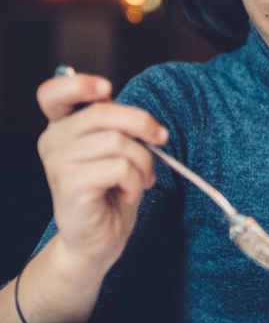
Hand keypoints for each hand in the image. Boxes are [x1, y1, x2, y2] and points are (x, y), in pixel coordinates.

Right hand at [36, 72, 168, 273]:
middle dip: (143, 124)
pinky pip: (119, 168)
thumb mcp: (118, 149)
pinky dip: (135, 182)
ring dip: (143, 162)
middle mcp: (53, 141)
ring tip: (140, 179)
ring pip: (117, 142)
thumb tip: (144, 119)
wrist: (99, 238)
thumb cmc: (112, 189)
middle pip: (103, 111)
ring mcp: (57, 163)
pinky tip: (127, 194)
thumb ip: (119, 126)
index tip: (107, 88)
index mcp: (63, 126)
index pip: (53, 93)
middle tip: (159, 140)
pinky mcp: (70, 185)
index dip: (79, 85)